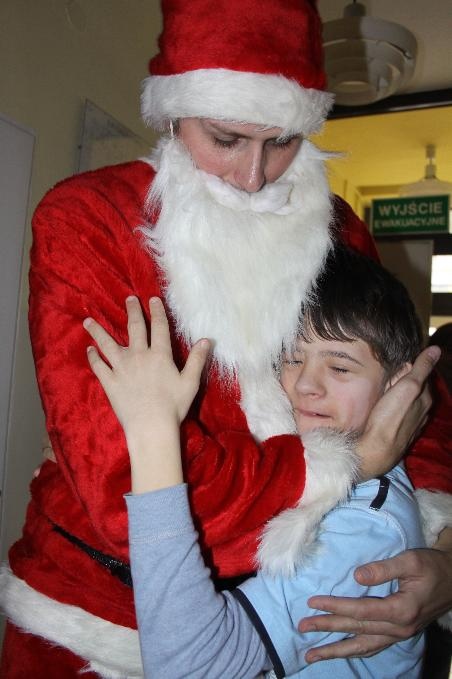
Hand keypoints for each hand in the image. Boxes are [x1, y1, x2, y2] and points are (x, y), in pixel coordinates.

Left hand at [84, 296, 209, 492]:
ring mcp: (121, 368)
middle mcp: (139, 356)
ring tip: (88, 320)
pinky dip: (93, 357)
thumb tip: (206, 340)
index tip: (153, 299)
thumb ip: (197, 360)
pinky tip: (89, 350)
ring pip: (107, 344)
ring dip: (97, 331)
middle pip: (135, 328)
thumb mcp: (190, 382)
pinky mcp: (110, 381)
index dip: (157, 311)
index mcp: (160, 355)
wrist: (151, 426)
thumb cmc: (174, 406)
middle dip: (132, 311)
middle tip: (129, 299)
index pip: (159, 327)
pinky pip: (98, 366)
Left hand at [298, 546, 451, 661]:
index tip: (313, 603)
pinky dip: (354, 651)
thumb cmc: (432, 567)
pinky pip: (373, 647)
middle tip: (302, 627)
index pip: (361, 611)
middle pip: (356, 629)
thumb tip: (356, 575)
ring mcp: (399, 634)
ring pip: (363, 646)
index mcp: (401, 610)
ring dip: (336, 651)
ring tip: (312, 655)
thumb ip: (384, 568)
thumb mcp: (411, 561)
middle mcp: (399, 628)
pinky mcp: (399, 634)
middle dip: (327, 629)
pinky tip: (340, 653)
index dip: (335, 606)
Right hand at [357, 346, 439, 479]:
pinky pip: (398, 411)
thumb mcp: (407, 387)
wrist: (375, 450)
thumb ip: (421, 369)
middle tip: (388, 378)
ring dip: (396, 392)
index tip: (396, 365)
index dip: (409, 367)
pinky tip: (383, 406)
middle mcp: (423, 410)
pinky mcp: (400, 430)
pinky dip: (392, 405)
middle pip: (414, 386)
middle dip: (403, 379)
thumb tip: (436, 349)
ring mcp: (412, 422)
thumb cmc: (389, 417)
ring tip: (383, 390)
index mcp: (426, 398)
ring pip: (406, 399)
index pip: (423, 374)